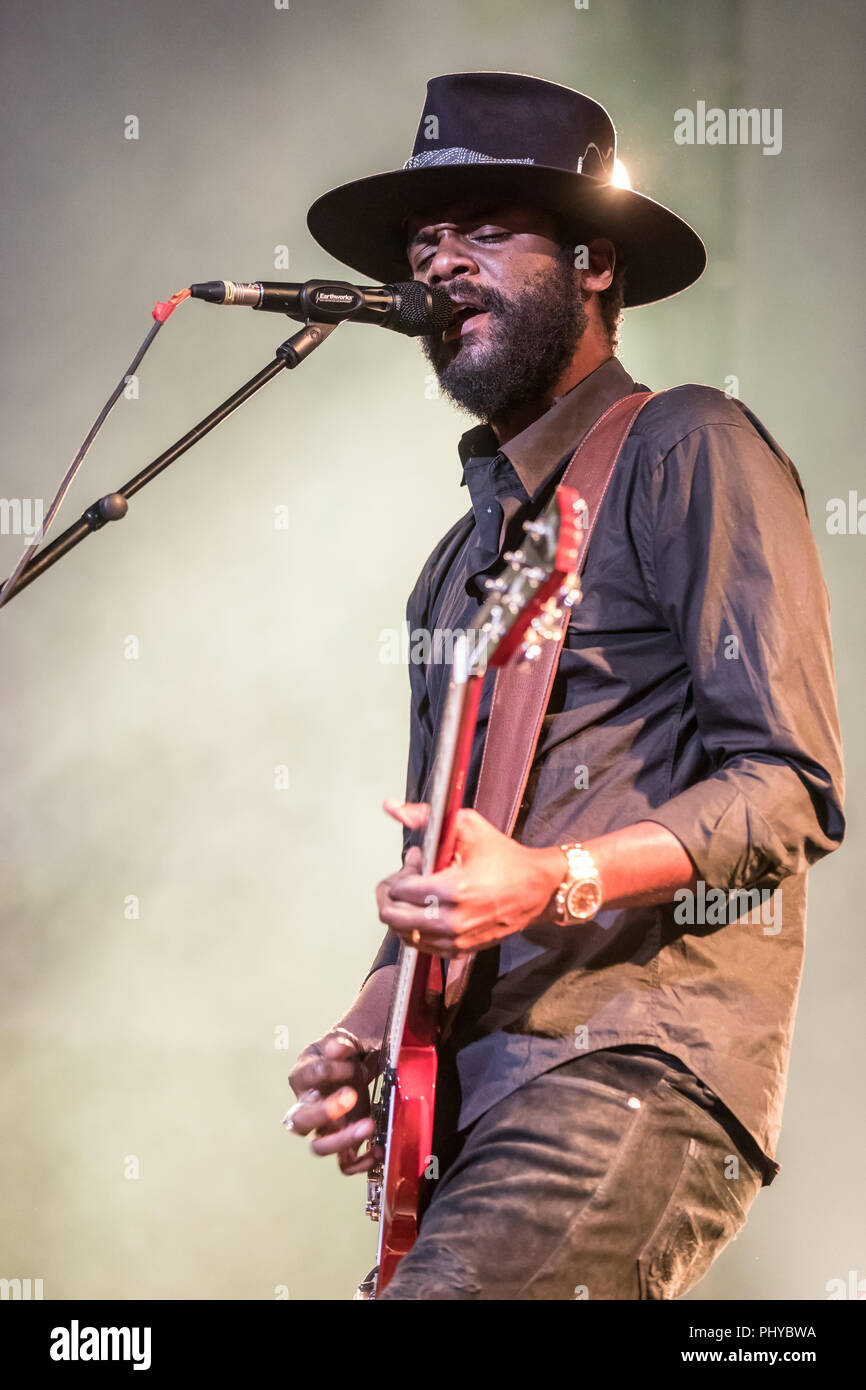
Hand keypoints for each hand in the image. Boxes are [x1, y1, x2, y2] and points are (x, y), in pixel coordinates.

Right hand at [285, 1033, 382, 1175]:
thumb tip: (339, 1048)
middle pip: (301, 1121)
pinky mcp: (342, 1142)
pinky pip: (344, 1163)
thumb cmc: (338, 1057)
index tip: (352, 1065)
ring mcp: (323, 1128)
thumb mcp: (339, 1044)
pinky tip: (377, 1150)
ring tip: (368, 1126)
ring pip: (319, 1146)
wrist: (347, 1066)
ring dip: (343, 1139)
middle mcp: (305, 1107)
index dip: (332, 1070)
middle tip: (350, 1097)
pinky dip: (360, 1162)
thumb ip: (339, 1046)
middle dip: (325, 1112)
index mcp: (302, 1077)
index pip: (311, 1076)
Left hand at [376, 799, 563, 957]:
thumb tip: (392, 806)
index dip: (401, 872)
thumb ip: (425, 817)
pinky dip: (416, 929)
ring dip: (402, 912)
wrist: (537, 888)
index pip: (400, 891)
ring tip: (417, 893)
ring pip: (404, 934)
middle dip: (392, 895)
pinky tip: (426, 909)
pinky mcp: (461, 950)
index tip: (416, 861)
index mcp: (453, 890)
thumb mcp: (467, 826)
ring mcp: (456, 939)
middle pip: (394, 917)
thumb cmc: (504, 857)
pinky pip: (422, 946)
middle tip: (405, 879)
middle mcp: (452, 920)